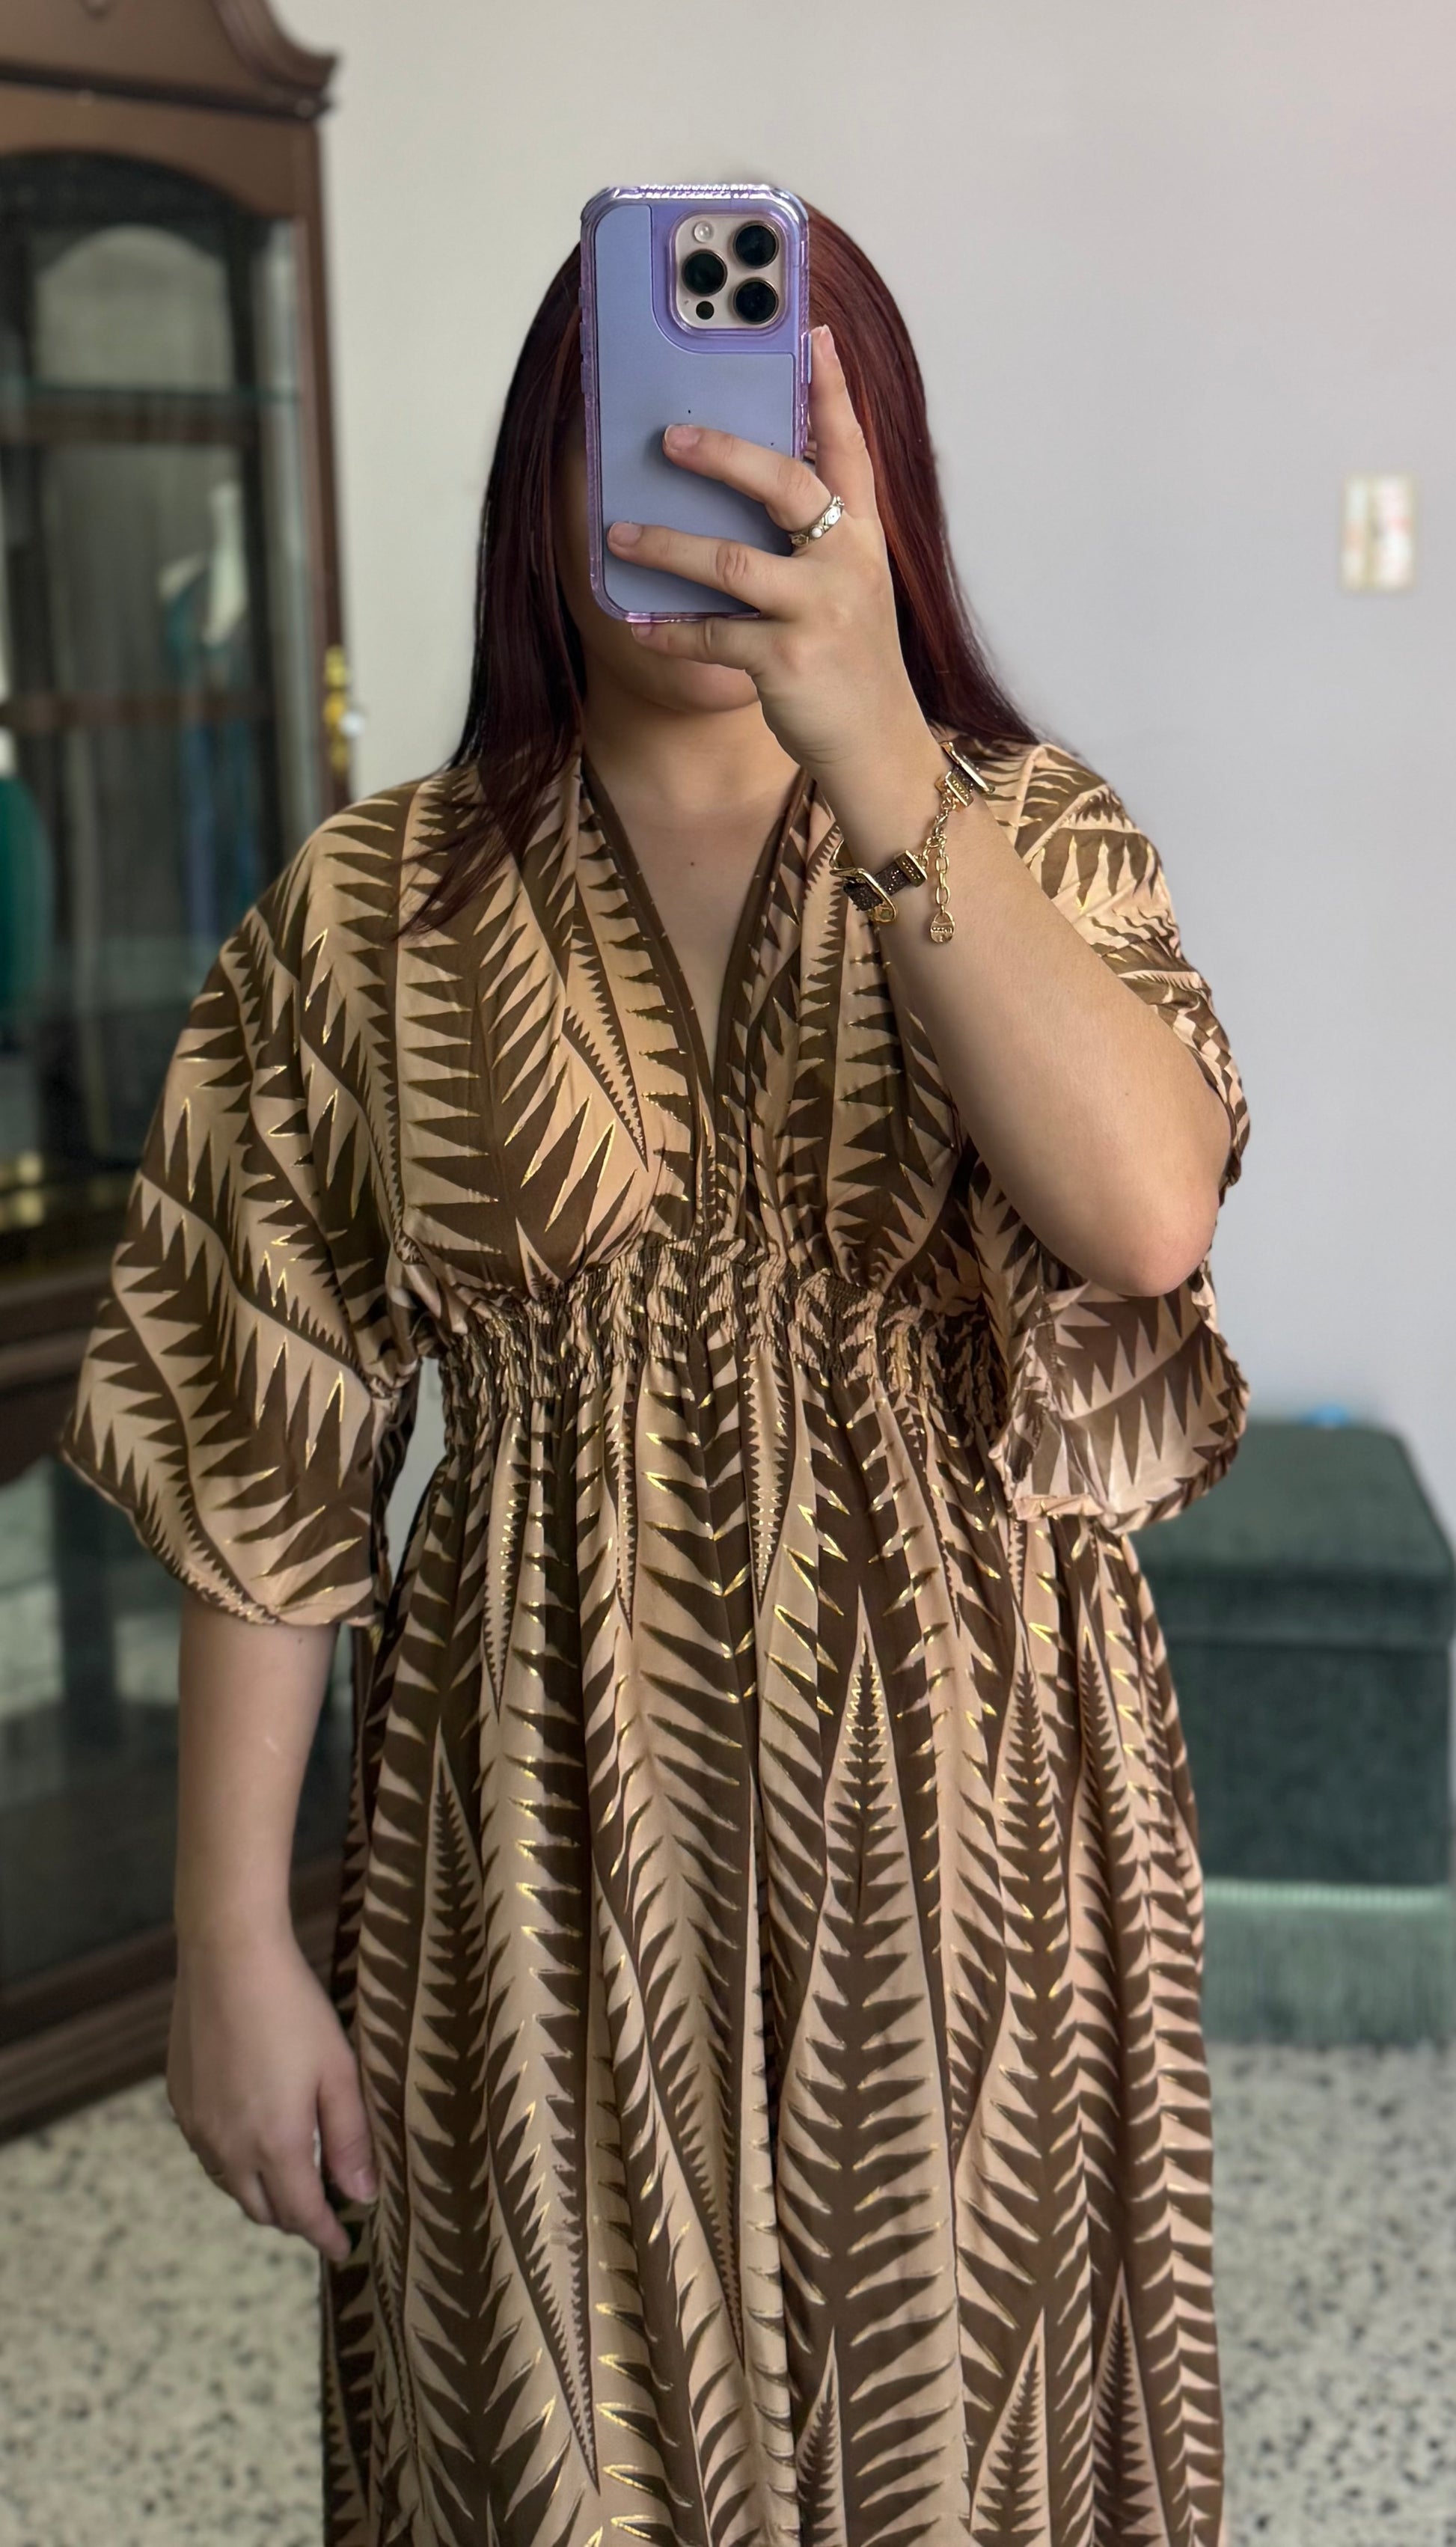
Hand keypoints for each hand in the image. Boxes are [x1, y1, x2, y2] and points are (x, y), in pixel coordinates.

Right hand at [167, 1928, 375, 2265]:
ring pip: (231, 2184)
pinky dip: (233, 2161)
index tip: (343, 2248)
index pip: (302, 2214)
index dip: (325, 2236)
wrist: (228, 1958)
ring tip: (290, 2174)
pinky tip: (252, 2136)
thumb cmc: (293, 2009)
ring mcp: (198, 2127)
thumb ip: (349, 2139)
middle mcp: (229, 2147)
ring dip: (261, 2190)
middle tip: (321, 2207)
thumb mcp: (338, 2071)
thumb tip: (363, 2195)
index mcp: (275, 2144)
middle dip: (294, 2217)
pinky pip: (208, 2153)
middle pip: (262, 2209)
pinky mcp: (180, 2103)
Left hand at [606, 326, 929, 786]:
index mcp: (863, 538)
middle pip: (784, 485)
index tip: (812, 332)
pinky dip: (669, 629)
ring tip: (618, 533)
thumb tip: (744, 488)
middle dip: (723, 455)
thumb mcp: (850, 588)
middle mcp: (846, 563)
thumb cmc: (851, 662)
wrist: (878, 745)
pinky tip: (639, 624)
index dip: (832, 390)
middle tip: (671, 437)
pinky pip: (711, 634)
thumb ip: (815, 539)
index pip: (850, 449)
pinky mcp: (787, 659)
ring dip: (665, 545)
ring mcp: (819, 610)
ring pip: (729, 561)